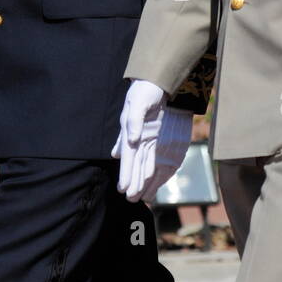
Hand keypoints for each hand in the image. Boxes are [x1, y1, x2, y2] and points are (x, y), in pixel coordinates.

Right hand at [112, 79, 192, 202]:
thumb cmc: (145, 89)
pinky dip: (152, 170)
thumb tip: (131, 140)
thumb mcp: (139, 101)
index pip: (127, 156)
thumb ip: (134, 121)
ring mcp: (146, 139)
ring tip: (139, 197)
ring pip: (143, 164)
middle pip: (135, 164)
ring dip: (141, 180)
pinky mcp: (156, 137)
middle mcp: (135, 138)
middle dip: (133, 182)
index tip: (123, 188)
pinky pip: (154, 157)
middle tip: (131, 200)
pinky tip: (150, 182)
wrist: (157, 80)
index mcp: (128, 130)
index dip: (125, 172)